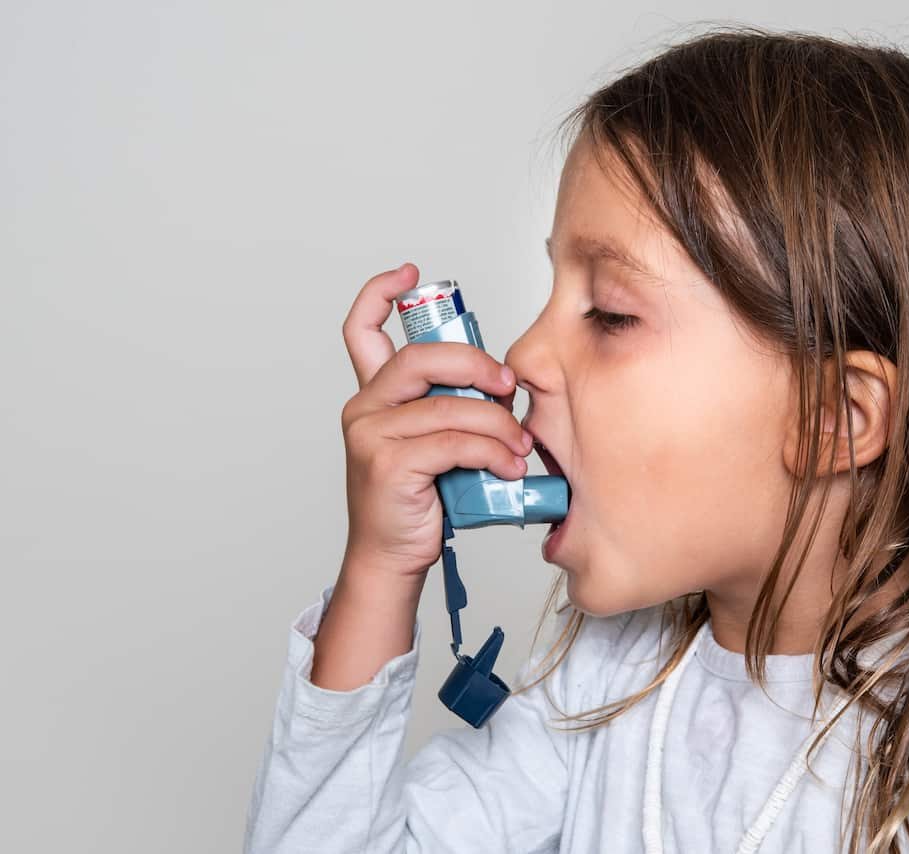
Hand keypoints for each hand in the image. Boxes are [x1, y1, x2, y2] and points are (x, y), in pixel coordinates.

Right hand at [337, 262, 530, 583]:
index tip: (411, 274)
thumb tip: (503, 386)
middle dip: (477, 364)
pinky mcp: (388, 464)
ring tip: (520, 446)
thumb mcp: (435, 443)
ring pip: (449, 406)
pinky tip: (508, 465)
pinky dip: (492, 451)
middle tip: (509, 386)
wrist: (392, 557)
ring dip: (498, 424)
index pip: (362, 330)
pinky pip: (454, 442)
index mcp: (374, 396)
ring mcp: (371, 435)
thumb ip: (452, 407)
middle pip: (423, 357)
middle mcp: (365, 408)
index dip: (381, 293)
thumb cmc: (420, 500)